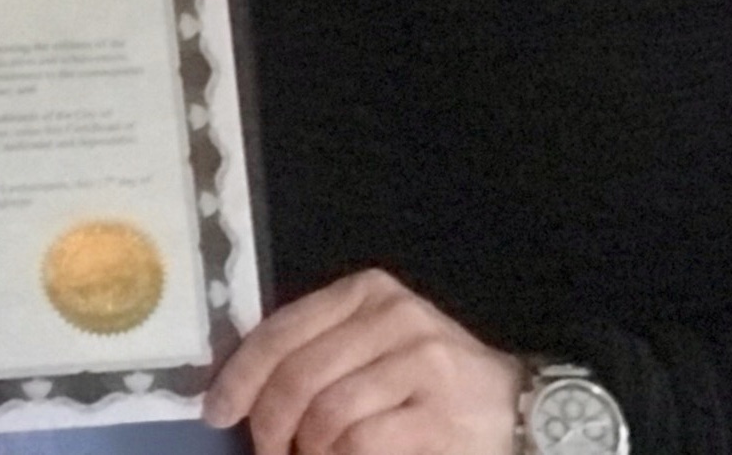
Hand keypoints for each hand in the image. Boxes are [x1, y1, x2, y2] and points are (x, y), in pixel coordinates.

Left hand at [202, 268, 523, 454]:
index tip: (217, 411)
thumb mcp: (373, 345)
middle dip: (269, 425)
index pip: (284, 329)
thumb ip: (319, 351)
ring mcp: (419, 364)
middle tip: (266, 453)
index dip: (242, 374)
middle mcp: (393, 317)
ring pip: (327, 414)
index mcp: (367, 293)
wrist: (514, 409)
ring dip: (305, 452)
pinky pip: (361, 444)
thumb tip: (242, 392)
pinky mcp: (438, 416)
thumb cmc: (426, 381)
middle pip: (299, 375)